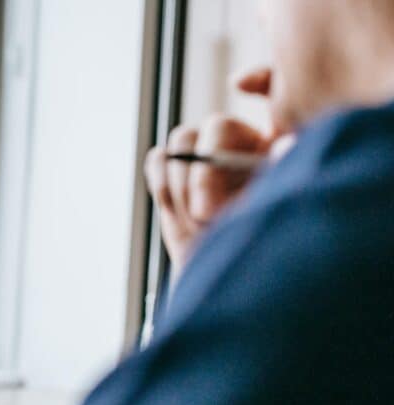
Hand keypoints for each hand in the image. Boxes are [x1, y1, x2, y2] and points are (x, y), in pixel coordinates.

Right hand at [144, 67, 286, 274]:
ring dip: (183, 184)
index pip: (270, 101)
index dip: (262, 82)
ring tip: (196, 222)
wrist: (235, 285)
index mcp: (274, 147)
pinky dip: (162, 179)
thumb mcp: (283, 207)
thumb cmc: (265, 246)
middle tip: (208, 212)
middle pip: (213, 129)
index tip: (241, 87)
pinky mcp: (173, 178)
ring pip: (182, 145)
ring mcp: (202, 162)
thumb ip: (283, 172)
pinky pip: (158, 161)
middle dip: (205, 173)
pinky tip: (175, 208)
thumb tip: (284, 146)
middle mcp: (238, 147)